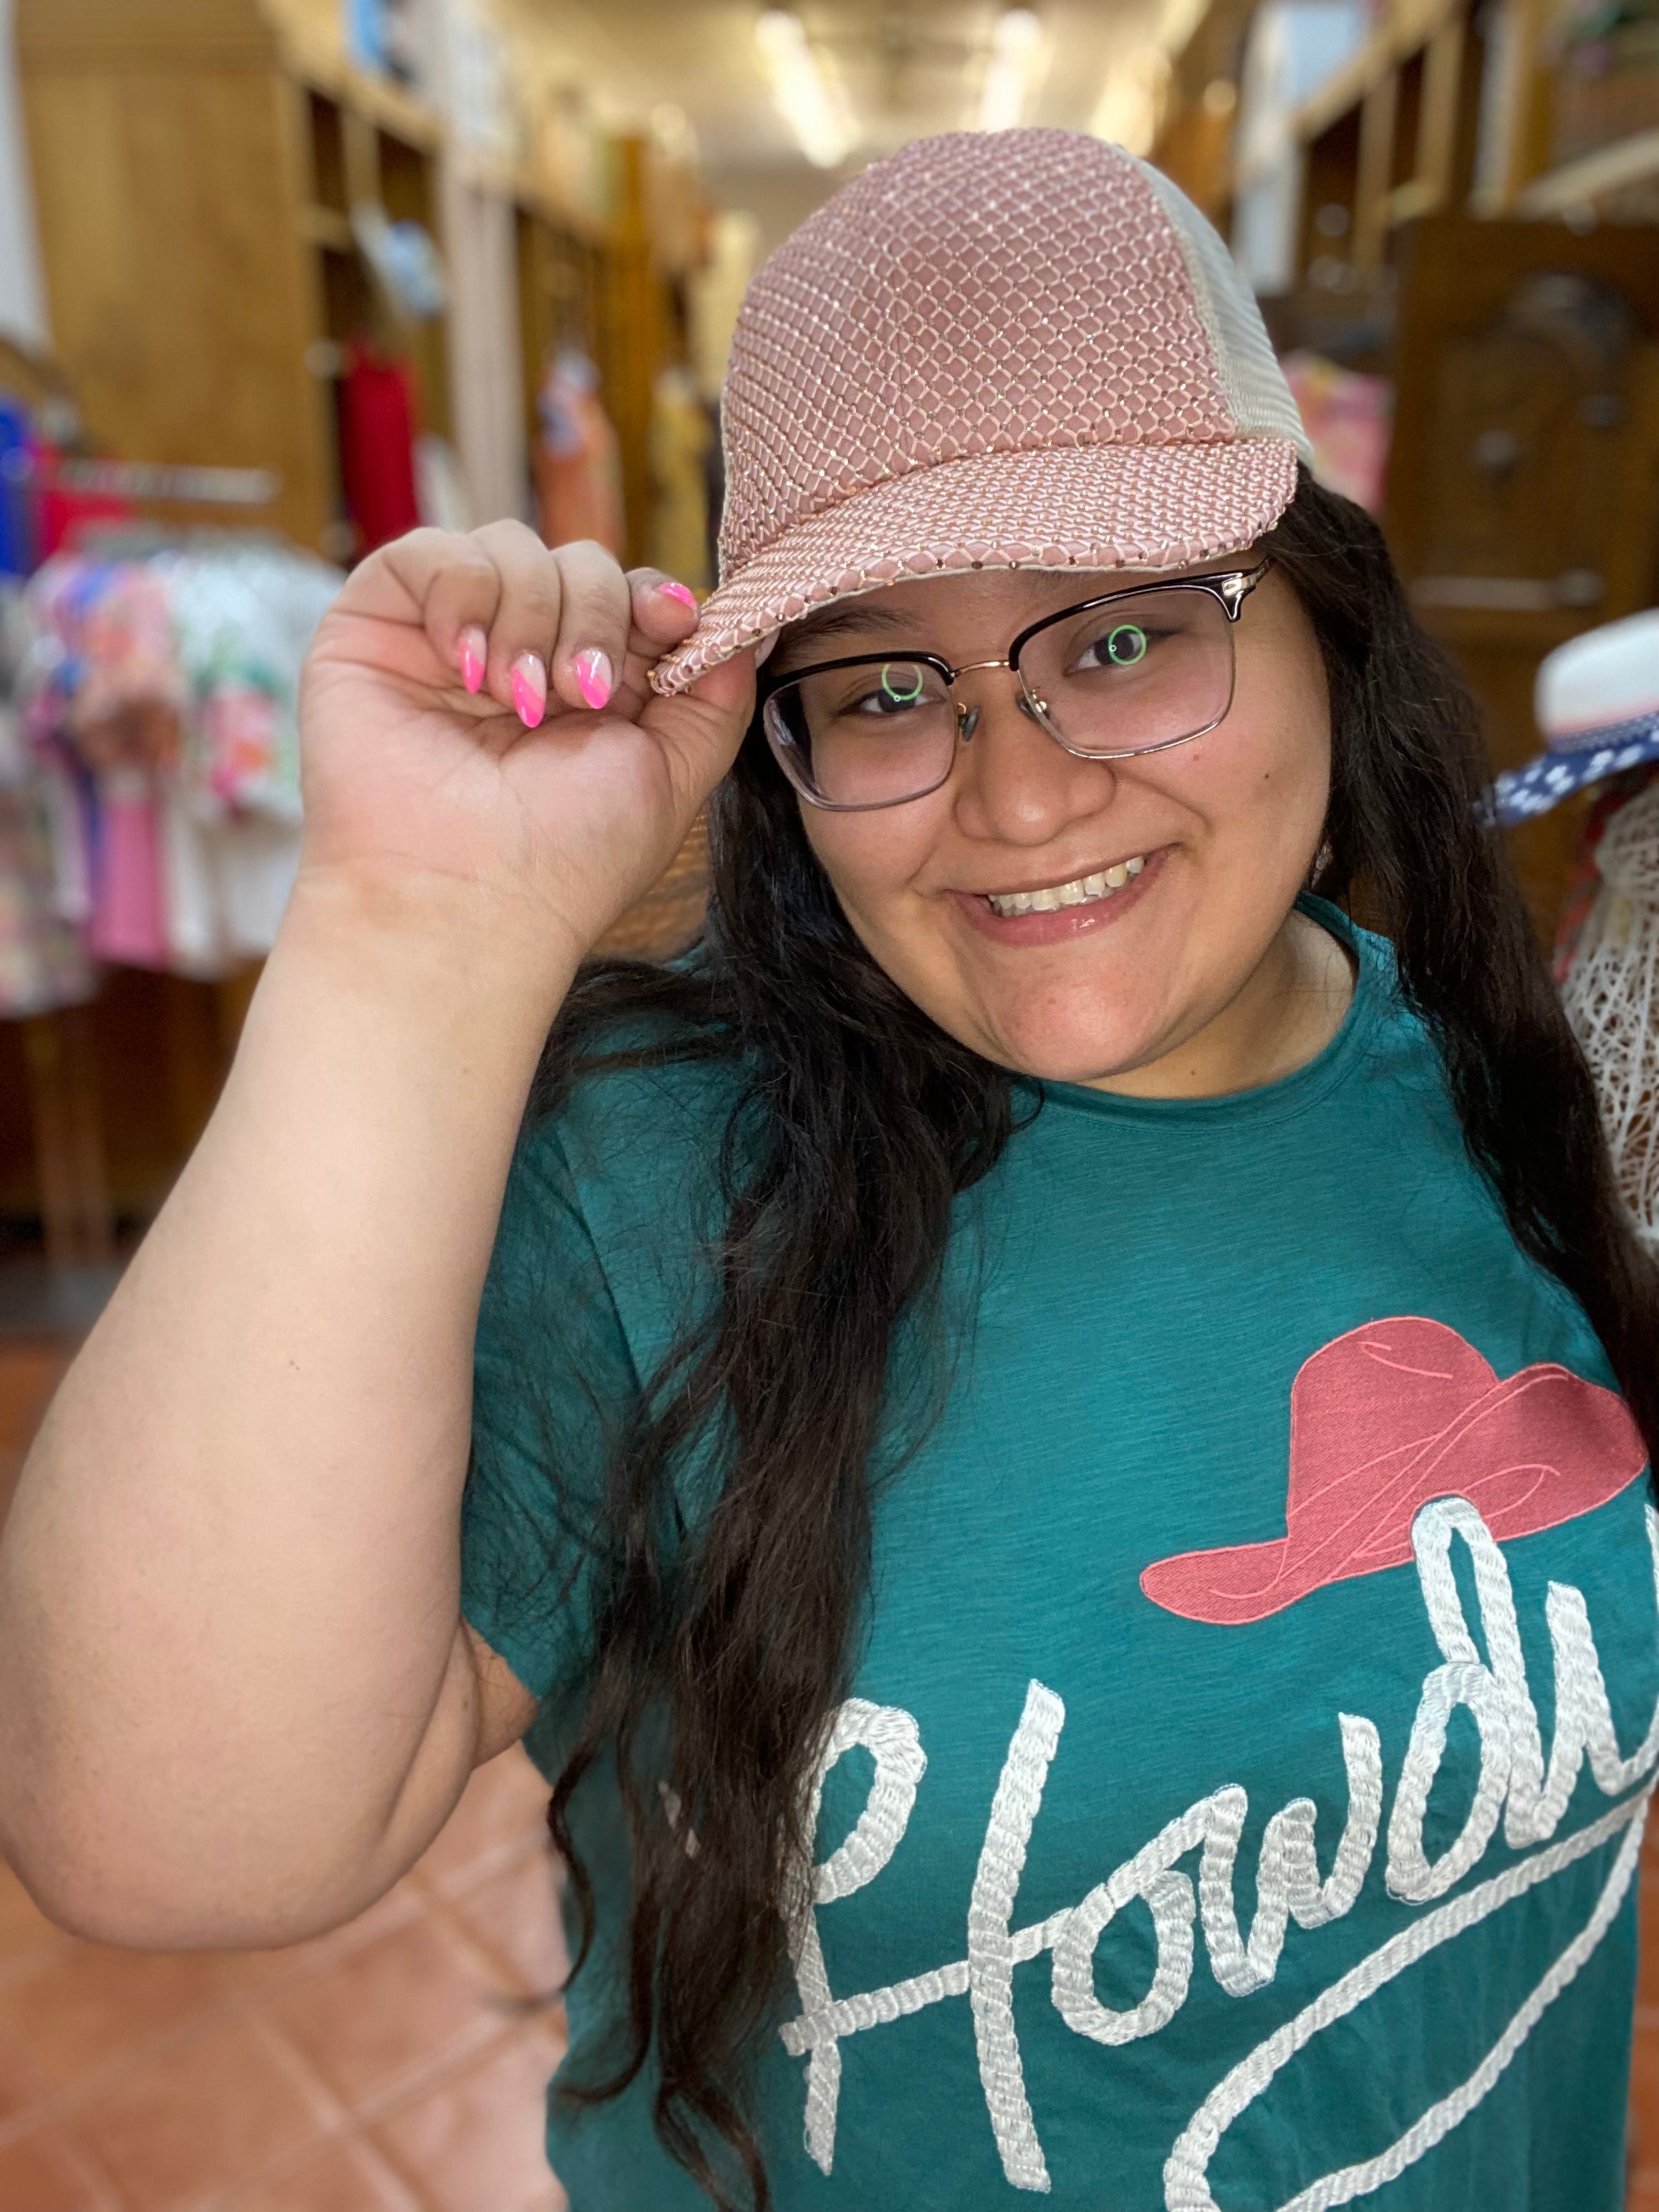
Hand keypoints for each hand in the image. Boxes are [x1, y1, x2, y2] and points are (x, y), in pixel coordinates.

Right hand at [296, 524, 752, 970]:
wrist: (465, 900)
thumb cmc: (568, 858)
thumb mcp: (674, 775)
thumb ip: (717, 698)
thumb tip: (742, 622)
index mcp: (588, 687)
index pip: (631, 593)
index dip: (654, 598)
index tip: (671, 624)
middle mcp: (521, 654)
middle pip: (582, 560)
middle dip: (597, 618)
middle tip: (580, 697)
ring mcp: (448, 636)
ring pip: (514, 546)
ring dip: (534, 619)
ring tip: (517, 702)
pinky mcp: (377, 622)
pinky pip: (433, 551)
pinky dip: (465, 595)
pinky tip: (466, 669)